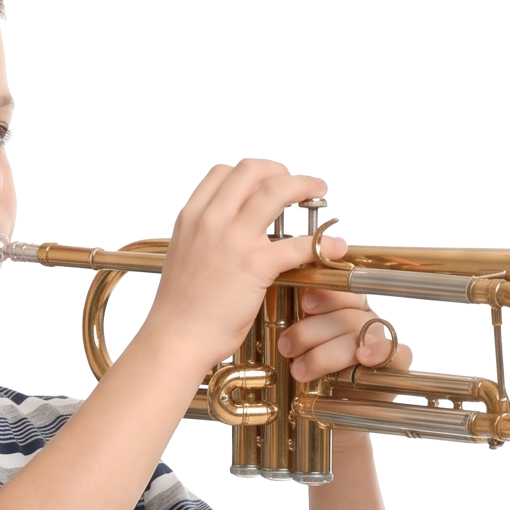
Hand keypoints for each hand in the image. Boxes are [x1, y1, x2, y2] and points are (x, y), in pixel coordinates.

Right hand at [147, 157, 333, 374]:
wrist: (176, 338)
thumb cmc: (180, 311)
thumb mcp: (184, 259)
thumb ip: (203, 240)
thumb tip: (223, 241)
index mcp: (191, 217)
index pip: (223, 173)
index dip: (251, 174)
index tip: (266, 182)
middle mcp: (211, 219)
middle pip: (252, 171)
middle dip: (280, 171)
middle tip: (296, 184)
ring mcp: (234, 238)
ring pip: (276, 190)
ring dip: (303, 186)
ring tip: (317, 194)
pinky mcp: (255, 264)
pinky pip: (297, 243)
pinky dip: (320, 242)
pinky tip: (333, 246)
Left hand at [275, 254, 413, 381]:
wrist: (330, 422)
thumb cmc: (314, 382)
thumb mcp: (300, 351)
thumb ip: (299, 325)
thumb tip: (285, 294)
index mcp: (347, 310)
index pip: (343, 291)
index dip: (326, 294)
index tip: (305, 303)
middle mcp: (367, 323)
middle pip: (347, 316)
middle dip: (314, 331)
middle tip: (287, 347)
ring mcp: (383, 343)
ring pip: (362, 335)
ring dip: (328, 352)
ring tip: (300, 371)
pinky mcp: (397, 367)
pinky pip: (397, 351)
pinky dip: (379, 351)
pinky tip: (363, 356)